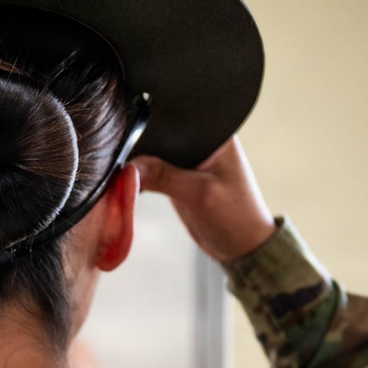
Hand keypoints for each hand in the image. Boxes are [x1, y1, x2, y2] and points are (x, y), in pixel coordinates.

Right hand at [132, 136, 275, 264]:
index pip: (174, 120)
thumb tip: (129, 166)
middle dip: (142, 150)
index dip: (149, 130)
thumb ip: (164, 176)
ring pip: (154, 154)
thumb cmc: (237, 217)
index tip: (127, 145)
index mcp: (215, 133)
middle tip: (126, 168)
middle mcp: (201, 142)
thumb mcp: (199, 194)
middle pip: (160, 136)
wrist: (242, 247)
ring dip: (141, 167)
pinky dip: (144, 180)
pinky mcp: (179, 177)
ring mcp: (189, 160)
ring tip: (129, 179)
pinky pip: (155, 172)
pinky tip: (135, 186)